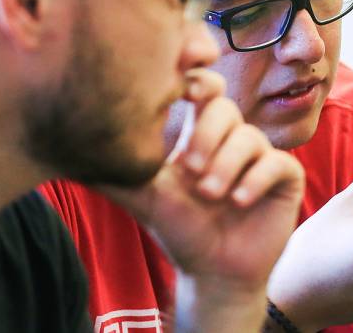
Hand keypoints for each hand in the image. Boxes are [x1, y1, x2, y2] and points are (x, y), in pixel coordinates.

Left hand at [104, 69, 304, 331]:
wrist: (211, 271)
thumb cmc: (177, 229)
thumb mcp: (141, 196)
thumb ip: (113, 170)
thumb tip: (68, 149)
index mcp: (199, 131)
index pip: (204, 87)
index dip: (198, 80)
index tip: (185, 91)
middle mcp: (231, 137)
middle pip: (225, 108)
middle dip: (207, 135)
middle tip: (189, 169)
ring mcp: (259, 156)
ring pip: (250, 135)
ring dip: (226, 164)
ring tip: (209, 194)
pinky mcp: (284, 178)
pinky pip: (276, 163)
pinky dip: (254, 179)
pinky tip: (237, 201)